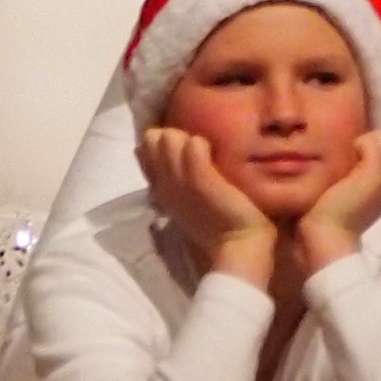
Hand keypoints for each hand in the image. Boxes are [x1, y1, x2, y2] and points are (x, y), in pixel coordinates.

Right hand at [138, 126, 280, 285]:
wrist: (238, 244)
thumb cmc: (217, 222)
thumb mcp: (187, 199)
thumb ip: (175, 176)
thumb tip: (162, 150)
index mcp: (159, 188)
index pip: (143, 151)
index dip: (158, 144)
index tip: (179, 149)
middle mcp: (163, 182)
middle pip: (152, 138)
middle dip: (171, 135)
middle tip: (192, 149)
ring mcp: (179, 180)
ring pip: (169, 138)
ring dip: (186, 138)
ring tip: (203, 151)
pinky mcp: (199, 180)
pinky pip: (193, 146)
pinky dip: (201, 145)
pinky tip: (211, 153)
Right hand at [293, 129, 380, 272]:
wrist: (322, 241)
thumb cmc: (347, 207)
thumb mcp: (371, 175)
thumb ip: (373, 150)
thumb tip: (361, 139)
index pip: (379, 144)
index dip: (365, 134)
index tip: (345, 130)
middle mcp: (373, 186)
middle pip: (364, 152)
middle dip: (351, 143)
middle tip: (331, 138)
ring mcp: (354, 194)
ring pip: (348, 162)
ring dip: (338, 155)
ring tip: (322, 149)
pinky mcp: (335, 200)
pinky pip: (335, 174)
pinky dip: (329, 168)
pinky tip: (318, 166)